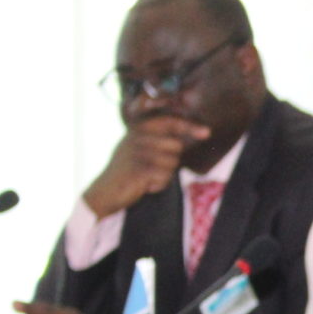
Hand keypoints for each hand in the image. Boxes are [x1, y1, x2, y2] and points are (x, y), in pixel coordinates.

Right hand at [83, 115, 209, 217]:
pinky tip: (145, 185)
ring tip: (147, 177)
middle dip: (171, 161)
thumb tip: (186, 136)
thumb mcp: (138, 149)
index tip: (207, 132)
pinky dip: (159, 184)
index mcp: (137, 129)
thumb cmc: (127, 171)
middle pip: (175, 146)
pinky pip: (165, 176)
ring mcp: (136, 152)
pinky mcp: (138, 169)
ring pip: (172, 163)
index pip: (168, 122)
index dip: (189, 126)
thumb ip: (157, 140)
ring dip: (164, 175)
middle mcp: (136, 137)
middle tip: (152, 169)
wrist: (105, 191)